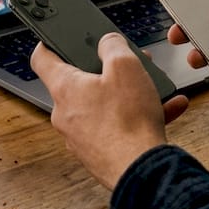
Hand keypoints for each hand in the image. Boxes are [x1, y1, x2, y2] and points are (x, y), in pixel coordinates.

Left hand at [30, 33, 189, 189]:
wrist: (141, 171)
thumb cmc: (128, 121)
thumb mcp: (126, 66)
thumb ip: (113, 46)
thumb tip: (108, 42)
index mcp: (65, 88)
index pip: (42, 59)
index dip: (49, 43)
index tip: (57, 37)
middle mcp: (66, 114)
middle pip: (81, 82)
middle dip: (107, 70)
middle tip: (127, 63)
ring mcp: (81, 137)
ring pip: (104, 105)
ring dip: (129, 94)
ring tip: (155, 88)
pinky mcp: (99, 153)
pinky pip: (117, 126)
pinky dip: (138, 117)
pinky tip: (166, 110)